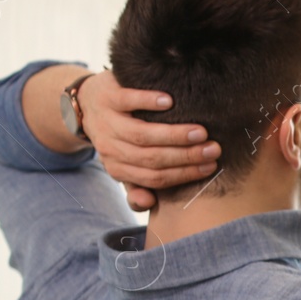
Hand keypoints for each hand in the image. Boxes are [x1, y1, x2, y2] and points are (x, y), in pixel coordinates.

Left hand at [76, 71, 218, 210]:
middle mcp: (110, 147)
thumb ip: (138, 185)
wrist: (87, 102)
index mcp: (118, 168)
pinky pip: (128, 101)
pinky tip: (170, 102)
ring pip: (141, 135)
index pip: (155, 177)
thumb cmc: (117, 135)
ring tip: (200, 132)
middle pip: (151, 158)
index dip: (184, 174)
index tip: (210, 167)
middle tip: (213, 149)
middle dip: (186, 156)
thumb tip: (149, 203)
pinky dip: (148, 102)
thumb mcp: (125, 164)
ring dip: (173, 135)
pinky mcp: (106, 96)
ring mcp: (107, 121)